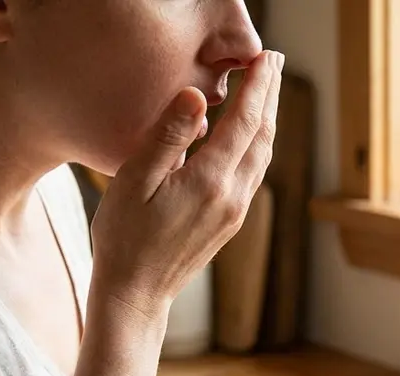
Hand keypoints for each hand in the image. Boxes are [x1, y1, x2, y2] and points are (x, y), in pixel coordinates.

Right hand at [89, 50, 284, 318]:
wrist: (136, 294)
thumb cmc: (124, 238)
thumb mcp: (134, 180)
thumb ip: (167, 137)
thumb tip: (197, 97)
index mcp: (210, 181)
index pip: (244, 121)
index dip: (257, 85)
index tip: (265, 56)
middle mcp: (232, 196)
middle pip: (262, 135)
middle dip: (270, 95)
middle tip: (274, 61)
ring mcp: (234, 211)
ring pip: (262, 156)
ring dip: (267, 119)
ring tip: (268, 90)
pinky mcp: (229, 222)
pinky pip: (253, 173)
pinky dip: (258, 144)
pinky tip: (251, 136)